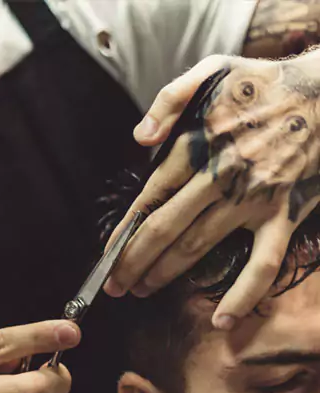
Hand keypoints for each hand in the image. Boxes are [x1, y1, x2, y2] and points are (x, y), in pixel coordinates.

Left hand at [104, 52, 319, 328]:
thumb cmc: (265, 82)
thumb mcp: (212, 71)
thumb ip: (169, 99)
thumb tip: (139, 138)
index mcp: (197, 145)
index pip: (149, 198)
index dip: (124, 231)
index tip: (106, 253)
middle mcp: (219, 176)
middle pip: (163, 229)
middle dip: (132, 262)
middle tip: (113, 285)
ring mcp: (254, 198)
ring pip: (198, 247)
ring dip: (165, 274)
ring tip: (141, 291)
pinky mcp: (286, 213)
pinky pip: (264, 263)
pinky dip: (243, 295)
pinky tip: (222, 320)